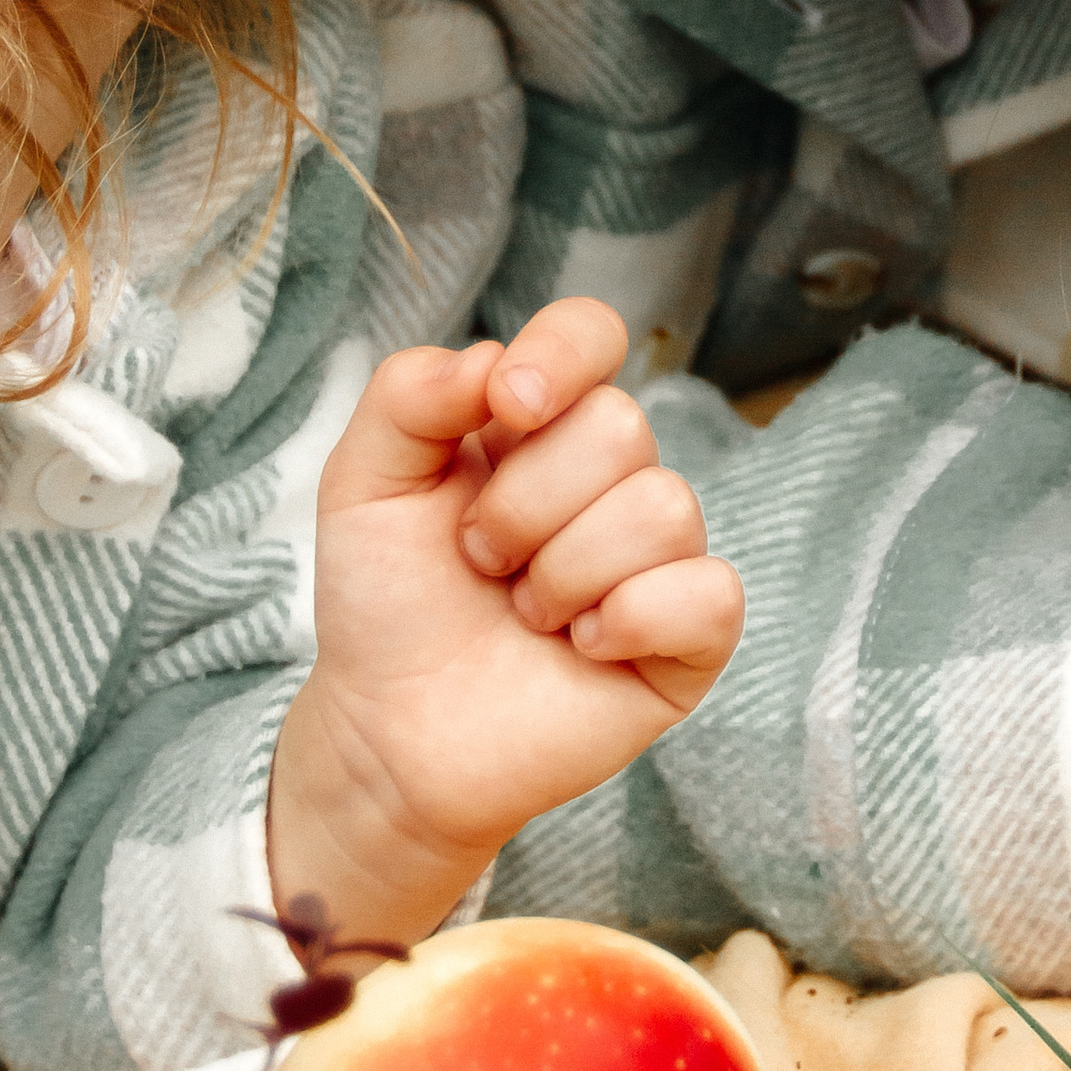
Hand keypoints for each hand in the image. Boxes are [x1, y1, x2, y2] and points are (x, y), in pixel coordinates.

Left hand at [268, 299, 743, 942]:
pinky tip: (582, 649)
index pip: (591, 334)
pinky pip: (708, 594)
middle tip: (481, 560)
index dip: (562, 354)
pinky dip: (631, 620)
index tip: (505, 405)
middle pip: (622, 427)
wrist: (391, 736)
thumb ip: (408, 396)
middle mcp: (609, 477)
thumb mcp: (362, 484)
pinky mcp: (689, 638)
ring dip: (564, 573)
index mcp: (537, 424)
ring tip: (524, 613)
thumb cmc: (387, 605)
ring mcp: (657, 556)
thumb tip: (492, 361)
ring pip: (664, 507)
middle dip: (525, 505)